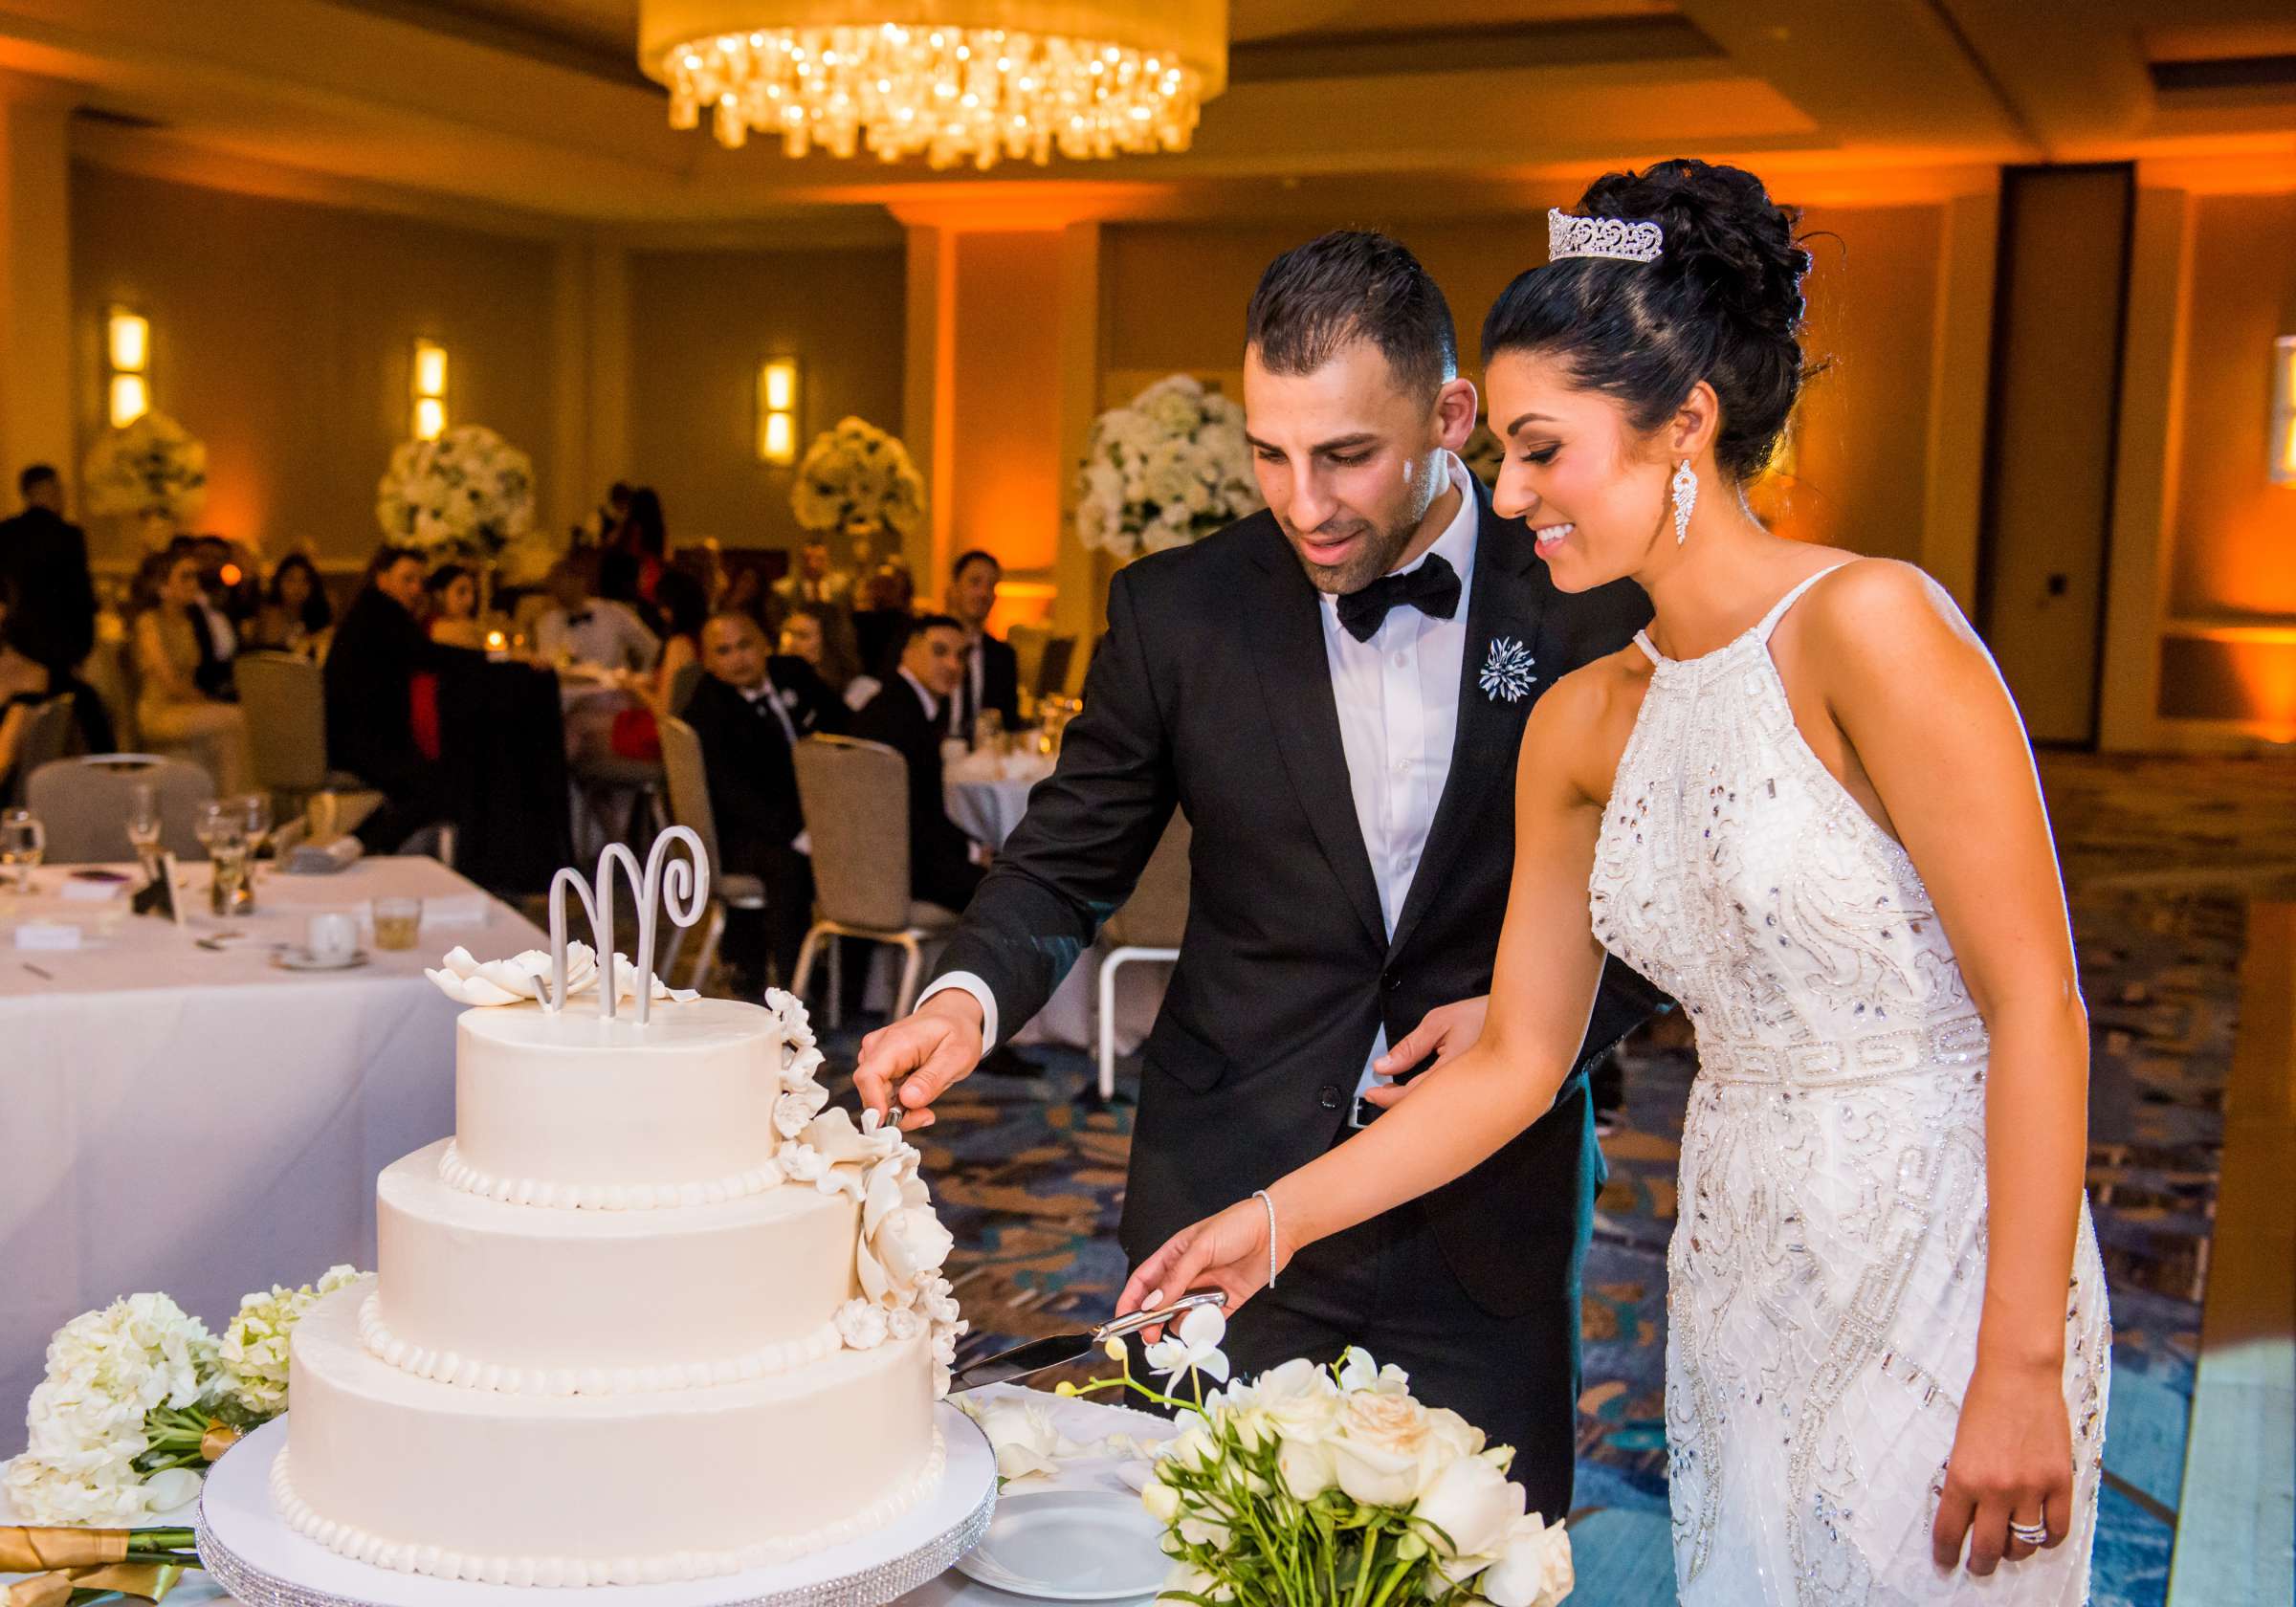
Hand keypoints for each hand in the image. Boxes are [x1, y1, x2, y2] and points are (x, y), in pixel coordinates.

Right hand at [852, 990, 984, 1131]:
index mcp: (895, 1042)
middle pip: (871, 1092)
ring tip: (928, 1102)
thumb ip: (932, 1078)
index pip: (868, 1077)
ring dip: (899, 1109)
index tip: (895, 1125)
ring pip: (876, 1096)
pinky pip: (882, 1091)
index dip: (876, 1106)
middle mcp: (877, 1047)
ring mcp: (876, 1055)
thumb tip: (908, 1100)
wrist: (954, 1015)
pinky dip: (899, 1101)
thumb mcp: (957, 1056)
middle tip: (927, 1115)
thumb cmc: (957, 1031)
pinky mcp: (880, 1064)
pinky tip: (919, 1094)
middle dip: (895, 1113)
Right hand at [1116, 1197, 1296, 1340]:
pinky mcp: (1224, 1303)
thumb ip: (1175, 1278)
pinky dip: (1203, 1326)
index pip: (1142, 1282)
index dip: (1130, 1302)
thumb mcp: (1199, 1248)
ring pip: (1181, 1317)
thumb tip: (1151, 1306)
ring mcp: (1204, 1291)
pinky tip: (1207, 1319)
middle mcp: (1185, 1276)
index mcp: (1172, 1256)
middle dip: (1150, 1322)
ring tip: (1189, 1319)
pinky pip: (1207, 1322)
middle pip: (1158, 1305)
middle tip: (1150, 1338)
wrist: (1275, 1230)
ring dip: (1180, 1323)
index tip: (1121, 1322)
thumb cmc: (1234, 1228)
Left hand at [1363, 994, 1488, 1110]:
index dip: (1386, 1097)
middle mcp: (1466, 1091)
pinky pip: (1450, 1111)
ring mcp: (1475, 1099)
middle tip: (1381, 1094)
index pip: (1411, 1095)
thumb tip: (1384, 1065)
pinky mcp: (1481, 1102)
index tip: (1371, 1093)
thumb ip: (1409, 1047)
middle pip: (1423, 1112)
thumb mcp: (1439, 1022)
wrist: (1521, 1019)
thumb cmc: (1486, 1015)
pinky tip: (1424, 1096)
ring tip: (1397, 1093)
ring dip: (1414, 1108)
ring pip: (1436, 1115)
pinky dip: (1431, 1105)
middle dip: (1397, 1107)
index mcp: (1454, 1071)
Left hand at [1930, 1357, 2074, 1575]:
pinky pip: (2057, 1530)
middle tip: (1978, 1567)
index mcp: (1962, 1476)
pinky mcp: (2059, 1482)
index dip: (1946, 1553)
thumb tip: (1966, 1518)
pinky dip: (2048, 1539)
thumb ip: (1964, 1481)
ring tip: (2009, 1548)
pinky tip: (2040, 1533)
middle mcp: (1995, 1488)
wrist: (2018, 1372)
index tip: (1946, 1563)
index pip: (1950, 1531)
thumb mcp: (1960, 1443)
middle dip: (1980, 1565)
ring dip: (2015, 1552)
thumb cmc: (1983, 1403)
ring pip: (2024, 1544)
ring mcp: (2030, 1487)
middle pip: (1988, 1548)